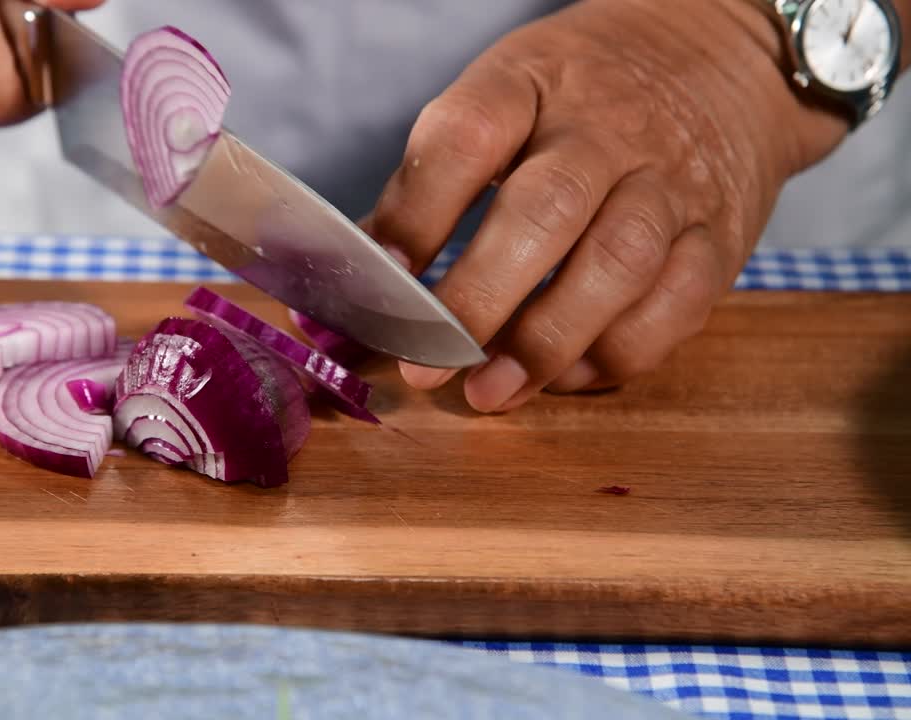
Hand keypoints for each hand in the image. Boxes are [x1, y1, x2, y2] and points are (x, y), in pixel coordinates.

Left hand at [368, 0, 849, 412]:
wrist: (717, 56)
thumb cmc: (577, 94)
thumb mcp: (501, 98)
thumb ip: (429, 182)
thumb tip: (355, 277)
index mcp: (530, 82)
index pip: (467, 137)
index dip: (417, 214)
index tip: (379, 280)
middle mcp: (606, 130)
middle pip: (544, 212)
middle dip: (479, 299)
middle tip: (426, 363)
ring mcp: (670, 183)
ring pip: (618, 266)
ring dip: (546, 343)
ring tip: (489, 392)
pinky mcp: (719, 237)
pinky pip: (676, 307)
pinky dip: (615, 355)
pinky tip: (565, 377)